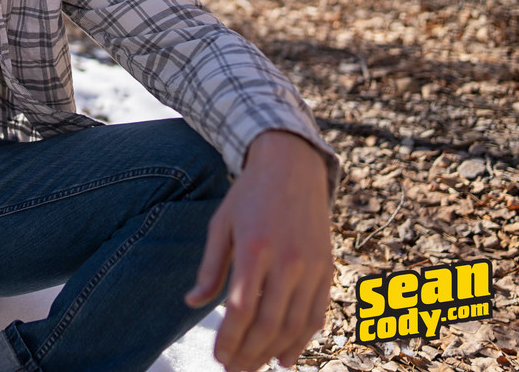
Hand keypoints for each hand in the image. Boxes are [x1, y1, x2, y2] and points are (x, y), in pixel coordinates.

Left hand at [184, 131, 333, 371]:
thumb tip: (191, 302)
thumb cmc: (249, 195)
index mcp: (255, 247)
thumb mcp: (221, 224)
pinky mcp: (327, 267)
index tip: (217, 357)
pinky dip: (303, 339)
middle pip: (269, 323)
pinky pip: (318, 313)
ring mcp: (312, 265)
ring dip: (274, 352)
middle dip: (249, 353)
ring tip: (254, 367)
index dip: (229, 339)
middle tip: (233, 369)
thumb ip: (210, 268)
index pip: (241, 308)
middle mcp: (287, 259)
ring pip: (296, 324)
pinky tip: (286, 357)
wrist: (292, 166)